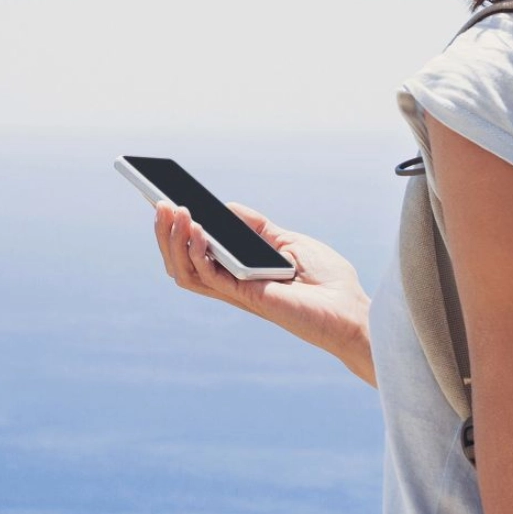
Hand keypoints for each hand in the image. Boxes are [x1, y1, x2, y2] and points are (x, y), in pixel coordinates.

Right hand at [151, 200, 374, 385]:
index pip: (196, 255)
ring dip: (173, 242)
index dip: (177, 234)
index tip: (165, 203)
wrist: (353, 309)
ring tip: (172, 212)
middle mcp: (232, 285)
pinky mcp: (247, 297)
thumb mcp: (290, 242)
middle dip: (166, 235)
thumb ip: (258, 228)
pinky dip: (197, 252)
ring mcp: (237, 292)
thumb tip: (227, 208)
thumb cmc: (328, 281)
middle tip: (160, 204)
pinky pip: (209, 277)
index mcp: (240, 272)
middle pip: (183, 264)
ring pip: (187, 273)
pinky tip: (197, 229)